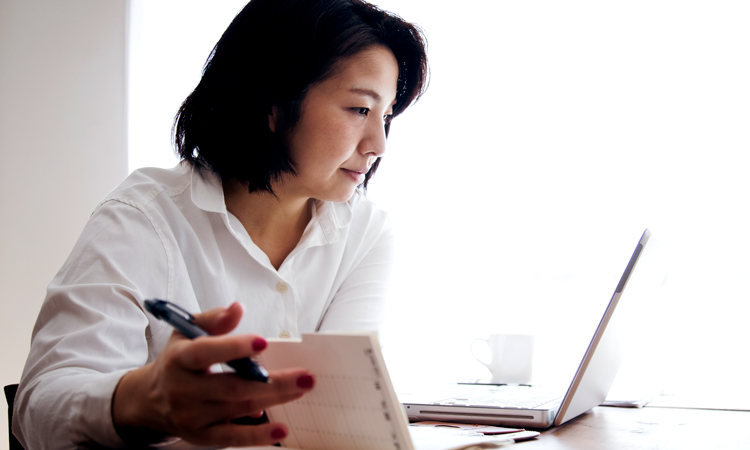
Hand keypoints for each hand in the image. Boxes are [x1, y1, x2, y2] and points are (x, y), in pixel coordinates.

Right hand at [112, 302, 313, 446]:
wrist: (150, 399)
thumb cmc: (178, 359)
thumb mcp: (186, 332)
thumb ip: (214, 319)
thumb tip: (238, 308)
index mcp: (179, 359)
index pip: (205, 353)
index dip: (234, 347)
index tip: (264, 342)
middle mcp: (183, 390)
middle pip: (232, 387)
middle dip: (272, 382)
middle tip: (305, 375)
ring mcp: (192, 416)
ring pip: (239, 409)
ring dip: (275, 399)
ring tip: (302, 388)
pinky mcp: (201, 437)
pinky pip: (233, 438)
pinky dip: (259, 436)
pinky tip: (282, 429)